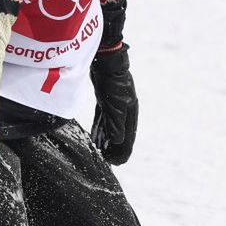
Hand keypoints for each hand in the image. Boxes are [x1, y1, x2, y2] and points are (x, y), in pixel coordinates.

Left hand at [90, 44, 137, 164]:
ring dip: (106, 141)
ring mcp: (115, 106)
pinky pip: (104, 120)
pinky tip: (95, 136)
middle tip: (104, 160)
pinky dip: (100, 130)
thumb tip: (118, 142)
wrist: (106, 62)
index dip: (121, 152)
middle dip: (113, 149)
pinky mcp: (105, 101)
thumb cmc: (113, 83)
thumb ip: (115, 124)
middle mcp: (125, 112)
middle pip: (120, 136)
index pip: (128, 139)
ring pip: (111, 129)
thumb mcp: (114, 106)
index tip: (113, 163)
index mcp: (131, 114)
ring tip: (98, 151)